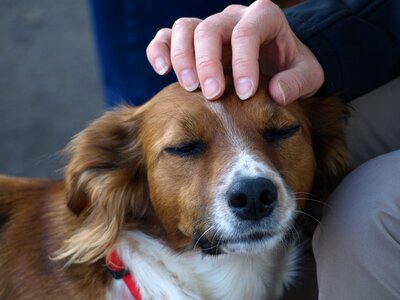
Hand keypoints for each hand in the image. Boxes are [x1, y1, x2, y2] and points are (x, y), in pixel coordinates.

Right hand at [146, 0, 323, 104]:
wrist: (277, 60)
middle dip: (207, 62)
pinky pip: (168, 36)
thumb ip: (298, 82)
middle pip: (209, 28)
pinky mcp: (193, 39)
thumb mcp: (308, 74)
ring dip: (182, 57)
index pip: (247, 32)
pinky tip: (161, 70)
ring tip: (189, 87)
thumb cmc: (291, 66)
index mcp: (264, 17)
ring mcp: (210, 26)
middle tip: (211, 95)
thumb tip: (275, 93)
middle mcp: (233, 17)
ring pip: (185, 28)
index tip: (244, 93)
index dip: (243, 62)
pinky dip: (160, 49)